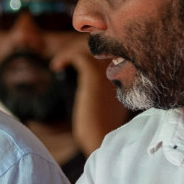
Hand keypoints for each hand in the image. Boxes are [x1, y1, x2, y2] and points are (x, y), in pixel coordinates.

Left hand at [49, 37, 131, 155]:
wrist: (101, 140)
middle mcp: (120, 70)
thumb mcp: (101, 102)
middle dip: (80, 47)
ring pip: (88, 46)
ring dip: (70, 51)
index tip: (73, 60)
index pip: (112, 49)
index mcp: (126, 75)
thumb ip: (98, 86)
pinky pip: (78, 55)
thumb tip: (84, 78)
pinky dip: (64, 58)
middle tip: (64, 59)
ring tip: (59, 64)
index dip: (91, 50)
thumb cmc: (100, 128)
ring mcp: (108, 72)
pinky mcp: (93, 77)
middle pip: (102, 43)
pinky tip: (56, 68)